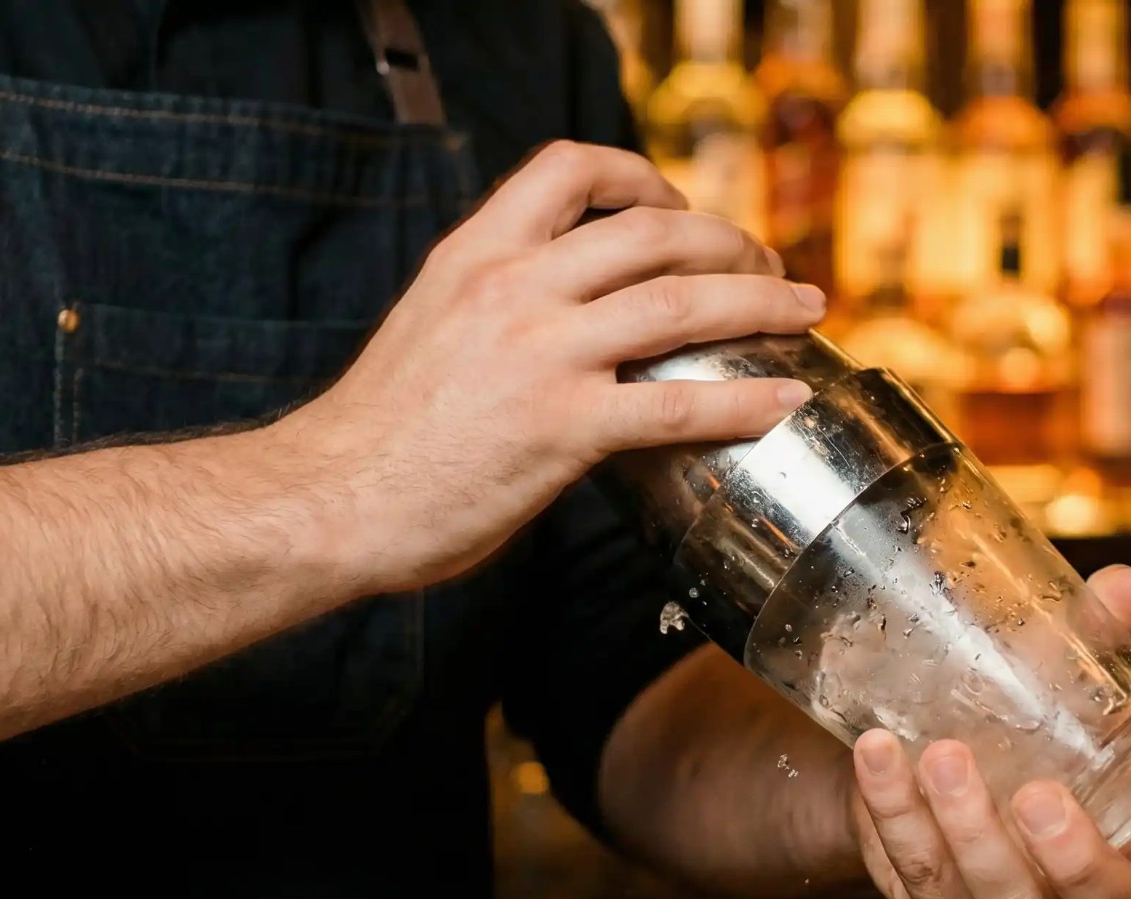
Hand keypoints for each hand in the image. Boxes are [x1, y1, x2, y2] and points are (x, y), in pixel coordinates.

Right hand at [277, 141, 824, 591]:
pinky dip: (743, 399)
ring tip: (804, 309)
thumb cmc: (374, 435)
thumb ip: (494, 307)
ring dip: (760, 300)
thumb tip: (560, 320)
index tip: (677, 206)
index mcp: (475, 255)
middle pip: (652, 230)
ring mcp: (542, 354)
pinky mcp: (563, 428)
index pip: (569, 168)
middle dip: (727, 240)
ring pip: (682, 301)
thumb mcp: (428, 328)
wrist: (326, 499)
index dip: (641, 176)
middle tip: (765, 266)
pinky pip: (678, 403)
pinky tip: (782, 401)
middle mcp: (513, 287)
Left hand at [847, 566, 1130, 898]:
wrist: (930, 755)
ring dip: (972, 834)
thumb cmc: (1029, 717)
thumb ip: (1101, 627)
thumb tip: (1129, 589)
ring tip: (941, 757)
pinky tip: (881, 761)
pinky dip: (899, 822)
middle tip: (1036, 796)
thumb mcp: (1066, 667)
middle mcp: (1107, 886)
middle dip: (1076, 858)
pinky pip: (927, 887)